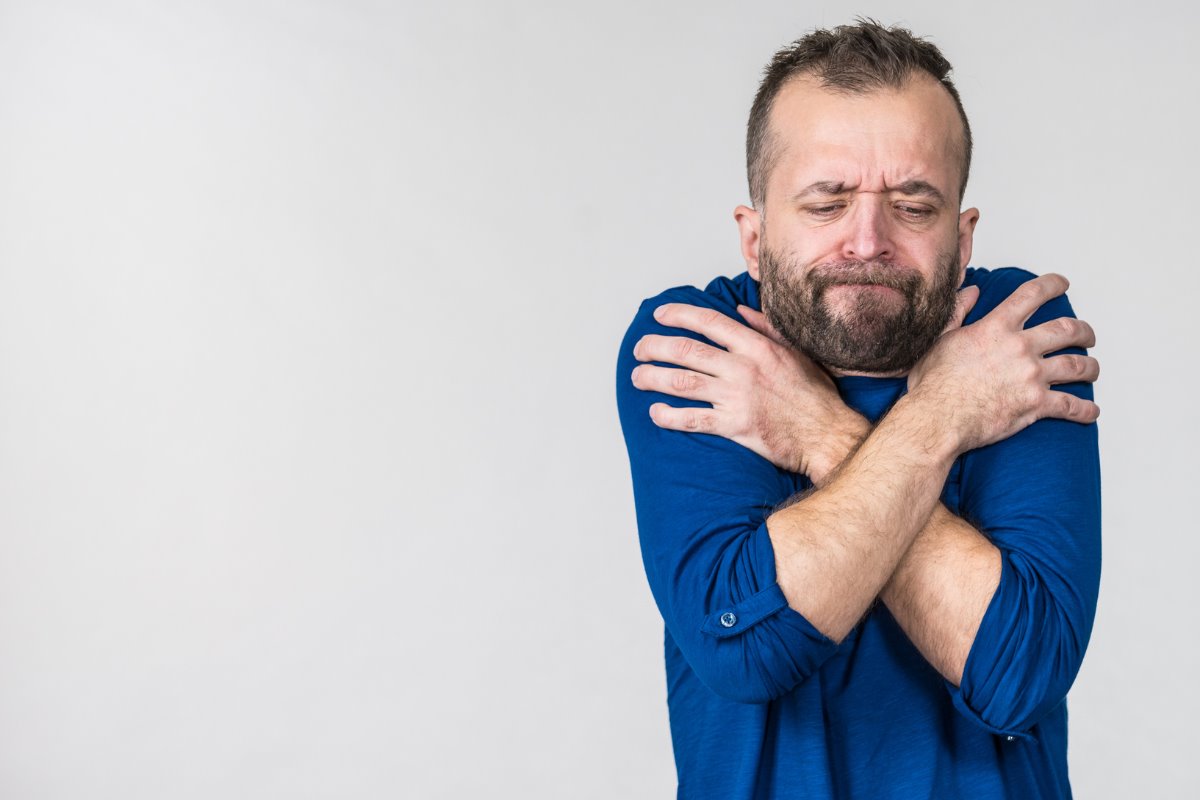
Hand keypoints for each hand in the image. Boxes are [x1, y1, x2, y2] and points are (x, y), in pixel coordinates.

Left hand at [630, 303, 866, 482]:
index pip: (708, 321)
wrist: (828, 434)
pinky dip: (669, 415)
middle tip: (639, 349)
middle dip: (655, 347)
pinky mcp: (735, 426)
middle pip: (686, 350)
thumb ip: (766, 328)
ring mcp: (737, 397)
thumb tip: (739, 310)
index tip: (658, 315)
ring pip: (682, 382)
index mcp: (757, 346)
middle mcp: (743, 368)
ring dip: (653, 378)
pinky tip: (655, 412)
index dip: (678, 315)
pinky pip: (692, 419)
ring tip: (637, 377)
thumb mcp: (796, 352)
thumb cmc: (815, 395)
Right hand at [907, 273, 1099, 453]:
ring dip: (1091, 367)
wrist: (937, 418)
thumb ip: (958, 311)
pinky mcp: (1036, 404)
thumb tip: (972, 291)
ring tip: (1092, 369)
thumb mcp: (940, 338)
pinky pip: (1071, 405)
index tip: (1062, 284)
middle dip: (1084, 331)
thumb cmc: (933, 383)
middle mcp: (1020, 348)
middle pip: (1067, 330)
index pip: (1032, 295)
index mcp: (996, 328)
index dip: (1052, 285)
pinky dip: (1085, 409)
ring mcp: (1032, 376)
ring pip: (1077, 365)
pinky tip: (1091, 411)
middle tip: (1087, 336)